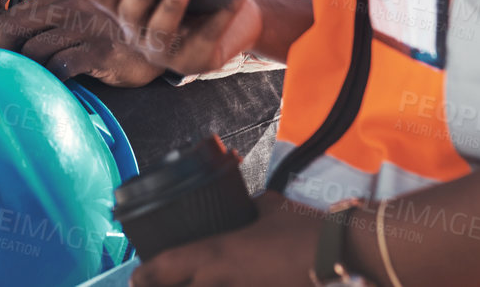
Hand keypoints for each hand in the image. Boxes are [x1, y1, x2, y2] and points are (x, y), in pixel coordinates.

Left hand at [0, 0, 163, 86]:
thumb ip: (44, 26)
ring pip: (35, 50)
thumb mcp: (74, 23)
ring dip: (26, 73)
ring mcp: (87, 26)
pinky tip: (53, 89)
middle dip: (1, 57)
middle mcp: (71, 5)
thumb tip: (1, 47)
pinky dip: (51, 81)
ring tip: (24, 87)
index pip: (10, 16)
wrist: (155, 46)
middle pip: (15, 29)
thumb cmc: (106, 38)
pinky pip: (61, 67)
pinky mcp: (101, 49)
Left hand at [133, 191, 323, 286]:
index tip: (136, 278)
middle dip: (164, 286)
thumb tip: (240, 201)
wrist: (344, 255)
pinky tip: (228, 282)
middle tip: (154, 283)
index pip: (167, 267)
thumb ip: (246, 205)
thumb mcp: (268, 206)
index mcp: (218, 254)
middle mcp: (224, 282)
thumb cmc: (305, 229)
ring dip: (196, 286)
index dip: (145, 275)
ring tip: (192, 280)